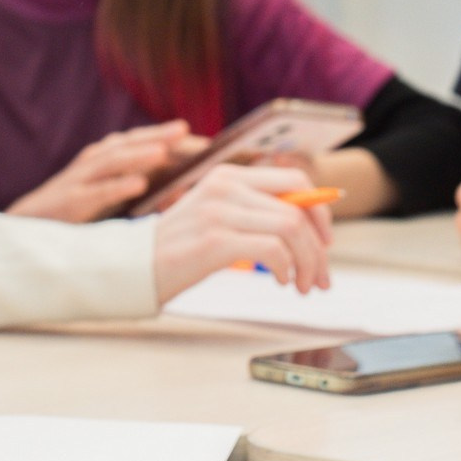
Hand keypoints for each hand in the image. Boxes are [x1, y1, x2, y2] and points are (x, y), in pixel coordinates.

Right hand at [8, 121, 206, 222]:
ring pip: (112, 160)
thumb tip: (185, 191)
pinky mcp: (70, 201)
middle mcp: (95, 161)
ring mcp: (80, 179)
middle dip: (160, 137)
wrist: (28, 228)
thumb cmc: (76, 213)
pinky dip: (118, 186)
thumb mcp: (112, 196)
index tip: (210, 142)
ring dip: (139, 154)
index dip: (175, 139)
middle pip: (131, 143)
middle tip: (189, 133)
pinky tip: (139, 184)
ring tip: (165, 151)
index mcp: (108, 158)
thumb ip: (143, 188)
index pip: (146, 141)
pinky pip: (96, 191)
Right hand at [148, 163, 333, 300]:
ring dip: (308, 263)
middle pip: (299, 208)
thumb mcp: (216, 216)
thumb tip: (309, 227)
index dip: (320, 211)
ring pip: (291, 228)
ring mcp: (218, 211)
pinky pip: (273, 250)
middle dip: (319, 248)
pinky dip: (287, 269)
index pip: (294, 180)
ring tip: (304, 286)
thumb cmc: (180, 248)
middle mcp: (224, 186)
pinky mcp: (215, 241)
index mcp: (227, 174)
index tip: (326, 241)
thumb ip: (253, 211)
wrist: (135, 266)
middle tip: (321, 277)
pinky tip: (280, 282)